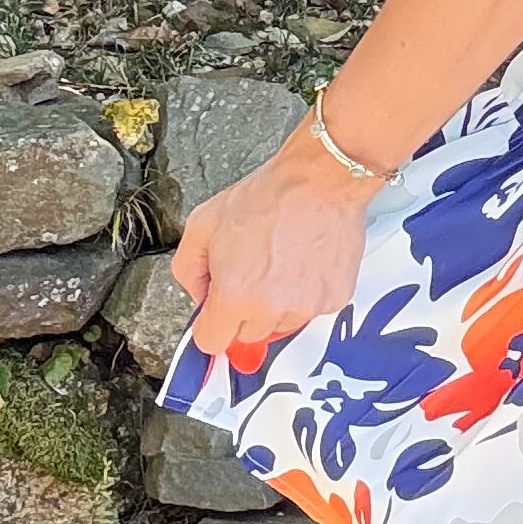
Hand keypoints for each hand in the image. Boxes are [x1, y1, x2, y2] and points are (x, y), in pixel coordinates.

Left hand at [171, 127, 373, 368]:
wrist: (321, 180)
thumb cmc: (268, 197)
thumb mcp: (203, 224)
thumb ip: (188, 270)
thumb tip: (199, 297)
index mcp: (235, 296)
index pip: (212, 342)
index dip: (211, 322)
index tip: (217, 310)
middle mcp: (271, 310)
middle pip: (248, 336)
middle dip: (244, 311)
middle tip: (252, 271)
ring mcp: (306, 308)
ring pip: (281, 325)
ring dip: (276, 304)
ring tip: (281, 262)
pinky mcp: (334, 300)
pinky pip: (310, 311)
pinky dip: (305, 293)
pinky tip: (303, 262)